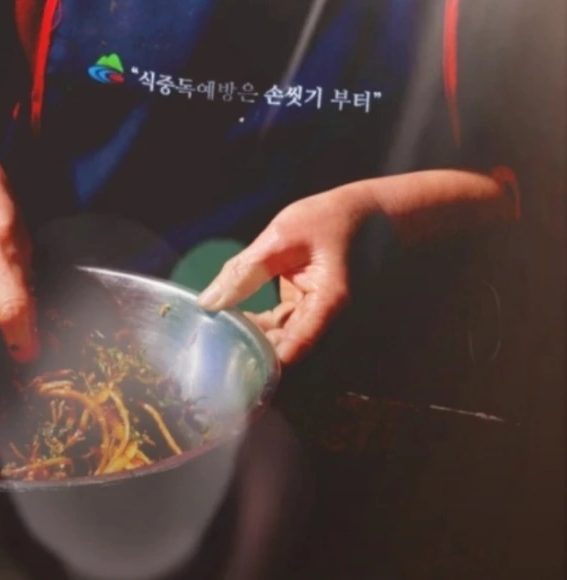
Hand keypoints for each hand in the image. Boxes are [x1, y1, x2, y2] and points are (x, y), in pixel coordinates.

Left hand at [197, 183, 380, 364]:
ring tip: (218, 330)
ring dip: (253, 339)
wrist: (371, 214)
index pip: (292, 351)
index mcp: (327, 305)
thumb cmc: (332, 219)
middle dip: (251, 353)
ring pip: (283, 344)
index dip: (259, 365)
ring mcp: (319, 318)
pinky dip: (262, 327)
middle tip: (213, 346)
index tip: (227, 365)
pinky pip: (285, 330)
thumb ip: (245, 270)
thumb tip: (208, 303)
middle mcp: (327, 322)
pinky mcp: (310, 311)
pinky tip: (236, 318)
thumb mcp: (282, 236)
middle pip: (286, 354)